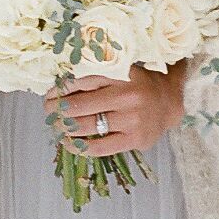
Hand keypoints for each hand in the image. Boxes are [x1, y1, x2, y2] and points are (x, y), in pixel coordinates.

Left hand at [48, 64, 185, 159]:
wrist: (169, 102)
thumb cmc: (137, 85)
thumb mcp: (120, 71)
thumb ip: (95, 74)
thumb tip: (57, 88)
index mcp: (121, 74)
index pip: (80, 81)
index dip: (60, 89)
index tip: (50, 95)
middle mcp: (127, 95)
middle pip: (79, 105)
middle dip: (57, 110)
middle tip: (49, 112)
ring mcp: (132, 119)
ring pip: (86, 126)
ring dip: (64, 128)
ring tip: (57, 126)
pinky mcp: (135, 139)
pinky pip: (99, 147)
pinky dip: (80, 147)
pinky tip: (70, 143)